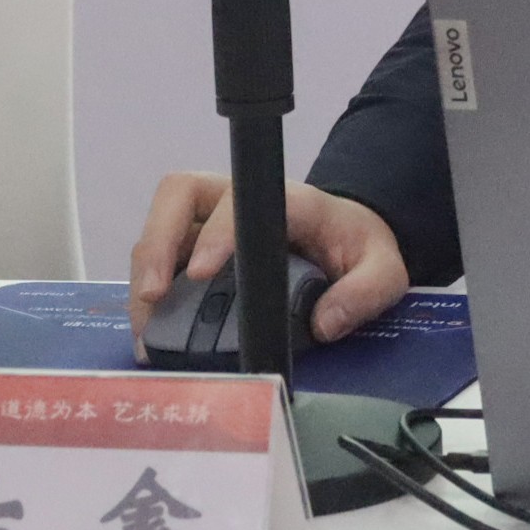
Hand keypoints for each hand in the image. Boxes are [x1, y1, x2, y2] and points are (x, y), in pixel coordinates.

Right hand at [127, 172, 409, 350]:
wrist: (349, 241)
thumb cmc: (358, 246)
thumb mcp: (383, 269)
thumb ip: (366, 291)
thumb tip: (326, 323)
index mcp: (286, 201)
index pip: (241, 201)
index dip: (217, 233)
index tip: (203, 273)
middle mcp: (239, 203)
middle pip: (179, 197)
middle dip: (159, 243)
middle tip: (153, 294)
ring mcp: (212, 224)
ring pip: (161, 229)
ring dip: (145, 274)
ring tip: (146, 327)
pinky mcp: (197, 251)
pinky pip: (162, 261)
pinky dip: (150, 295)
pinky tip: (151, 332)